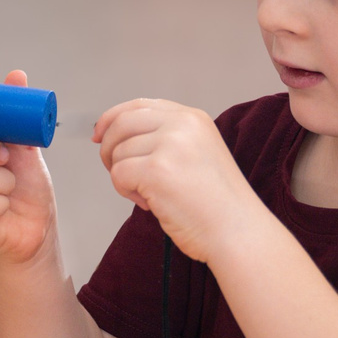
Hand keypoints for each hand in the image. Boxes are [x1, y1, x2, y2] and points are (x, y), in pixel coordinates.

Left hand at [91, 97, 267, 263]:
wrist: (238, 232)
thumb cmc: (216, 204)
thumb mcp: (196, 153)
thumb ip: (164, 138)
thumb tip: (114, 135)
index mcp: (193, 118)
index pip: (139, 105)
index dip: (112, 118)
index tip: (99, 134)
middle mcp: (182, 124)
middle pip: (121, 124)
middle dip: (110, 149)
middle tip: (120, 174)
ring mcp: (171, 145)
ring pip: (118, 153)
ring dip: (125, 178)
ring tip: (152, 195)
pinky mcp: (157, 169)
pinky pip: (118, 175)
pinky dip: (126, 192)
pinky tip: (151, 204)